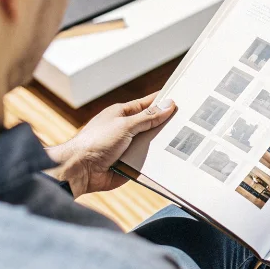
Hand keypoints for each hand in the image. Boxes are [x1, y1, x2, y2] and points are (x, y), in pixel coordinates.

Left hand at [47, 93, 175, 196]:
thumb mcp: (125, 125)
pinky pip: (147, 161)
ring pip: (151, 144)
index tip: (181, 98)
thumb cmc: (96, 142)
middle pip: (152, 125)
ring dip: (162, 145)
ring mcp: (127, 147)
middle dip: (167, 125)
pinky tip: (171, 160)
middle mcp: (125, 129)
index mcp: (122, 114)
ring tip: (185, 142)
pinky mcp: (129, 164)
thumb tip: (169, 105)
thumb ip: (148, 117)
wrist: (80, 170)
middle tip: (189, 123)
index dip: (163, 101)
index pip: (147, 104)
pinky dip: (156, 161)